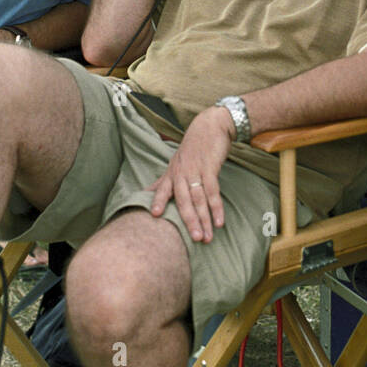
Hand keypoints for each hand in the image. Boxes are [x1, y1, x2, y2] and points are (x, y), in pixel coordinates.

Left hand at [148, 105, 235, 241]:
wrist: (211, 125)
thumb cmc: (193, 146)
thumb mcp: (176, 162)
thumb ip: (163, 181)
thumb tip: (146, 194)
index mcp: (172, 173)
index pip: (162, 189)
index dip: (158, 201)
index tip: (154, 216)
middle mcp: (181, 172)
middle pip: (182, 201)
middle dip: (188, 221)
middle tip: (193, 240)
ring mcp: (195, 170)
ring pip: (198, 199)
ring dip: (203, 219)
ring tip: (206, 237)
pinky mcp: (210, 168)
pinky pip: (213, 191)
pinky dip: (216, 207)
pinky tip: (220, 221)